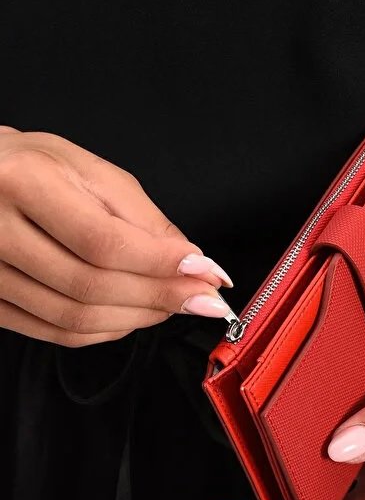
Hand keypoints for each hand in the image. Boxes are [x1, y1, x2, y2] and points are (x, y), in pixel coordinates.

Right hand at [0, 127, 232, 345]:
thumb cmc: (34, 167)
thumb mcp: (92, 171)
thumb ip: (144, 219)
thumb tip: (192, 263)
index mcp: (23, 183)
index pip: (103, 242)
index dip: (160, 264)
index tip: (205, 271)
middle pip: (90, 286)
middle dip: (159, 296)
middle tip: (203, 296)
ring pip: (74, 318)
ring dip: (137, 318)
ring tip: (173, 303)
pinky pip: (55, 332)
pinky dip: (105, 330)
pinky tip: (133, 315)